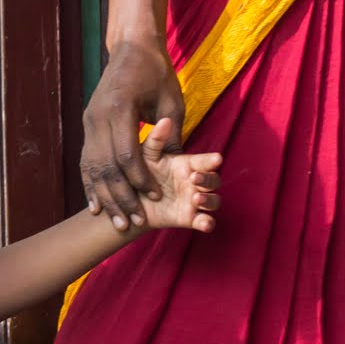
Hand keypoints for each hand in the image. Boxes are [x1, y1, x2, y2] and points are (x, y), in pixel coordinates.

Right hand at [82, 38, 185, 227]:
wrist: (131, 47)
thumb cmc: (156, 72)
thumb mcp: (171, 101)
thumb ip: (171, 134)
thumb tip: (177, 165)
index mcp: (120, 108)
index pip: (127, 154)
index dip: (142, 179)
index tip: (157, 197)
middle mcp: (98, 117)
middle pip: (106, 166)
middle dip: (121, 197)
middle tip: (134, 221)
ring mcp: (89, 121)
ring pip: (92, 167)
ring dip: (104, 196)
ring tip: (114, 221)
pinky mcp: (87, 125)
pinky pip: (86, 160)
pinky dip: (90, 184)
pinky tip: (95, 204)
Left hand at [134, 118, 220, 232]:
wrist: (128, 202)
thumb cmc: (139, 173)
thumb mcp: (145, 155)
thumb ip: (155, 139)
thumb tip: (165, 120)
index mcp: (188, 165)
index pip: (206, 161)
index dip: (211, 160)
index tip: (216, 159)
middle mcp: (194, 182)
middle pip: (214, 180)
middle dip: (209, 179)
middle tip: (194, 179)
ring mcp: (193, 201)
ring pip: (213, 201)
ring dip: (210, 200)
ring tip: (196, 199)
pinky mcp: (189, 218)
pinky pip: (204, 222)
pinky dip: (208, 223)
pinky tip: (205, 224)